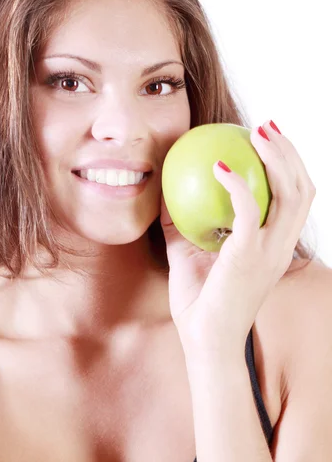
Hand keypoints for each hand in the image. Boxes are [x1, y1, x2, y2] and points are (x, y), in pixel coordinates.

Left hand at [160, 120, 316, 353]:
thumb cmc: (200, 301)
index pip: (297, 198)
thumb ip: (182, 222)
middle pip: (303, 189)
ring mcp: (270, 252)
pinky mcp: (250, 256)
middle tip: (266, 125)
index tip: (268, 139)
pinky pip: (249, 210)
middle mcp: (281, 246)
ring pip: (290, 194)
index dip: (290, 165)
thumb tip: (164, 191)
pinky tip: (219, 166)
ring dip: (277, 158)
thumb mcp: (189, 252)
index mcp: (275, 245)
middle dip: (290, 152)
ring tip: (257, 133)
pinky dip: (238, 184)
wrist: (204, 342)